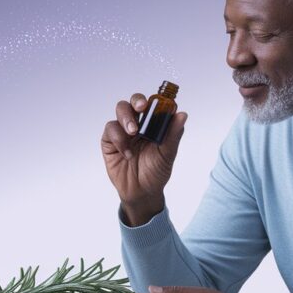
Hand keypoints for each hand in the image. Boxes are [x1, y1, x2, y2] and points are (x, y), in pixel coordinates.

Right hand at [101, 93, 187, 225]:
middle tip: (141, 108)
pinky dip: (118, 138)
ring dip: (126, 118)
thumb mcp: (167, 154)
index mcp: (154, 124)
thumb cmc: (156, 172)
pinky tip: (127, 153)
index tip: (159, 101)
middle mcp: (138, 124)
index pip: (153, 104)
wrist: (141, 192)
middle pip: (133, 102)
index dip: (155, 99)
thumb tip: (182, 115)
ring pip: (120, 110)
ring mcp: (123, 131)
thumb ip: (173, 134)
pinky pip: (110, 129)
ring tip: (132, 132)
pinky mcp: (110, 140)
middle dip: (136, 101)